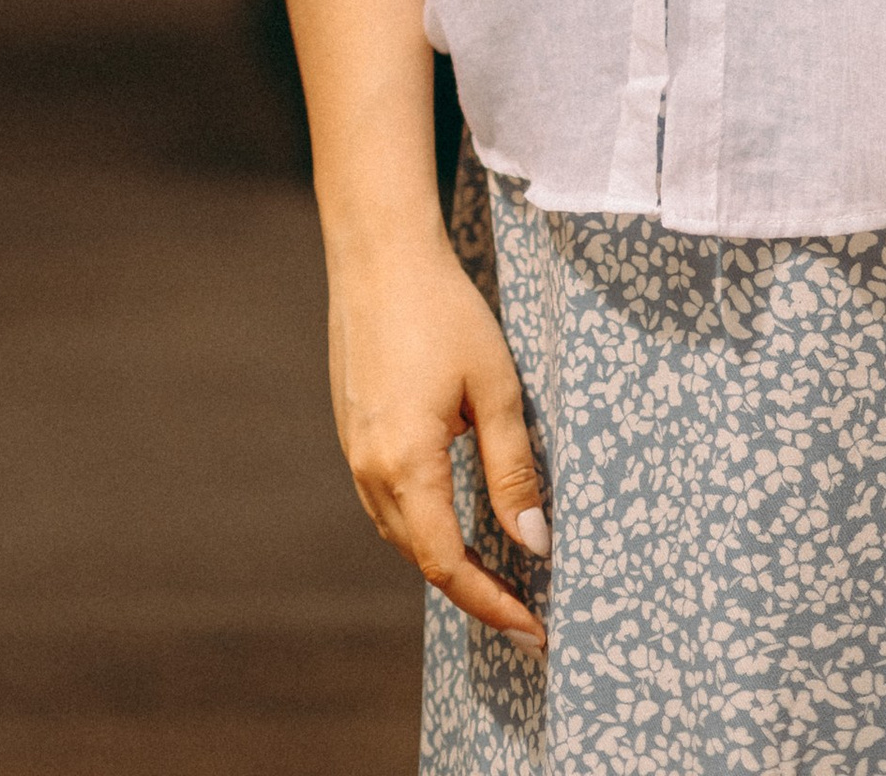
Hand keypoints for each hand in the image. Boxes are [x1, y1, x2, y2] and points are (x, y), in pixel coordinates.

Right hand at [326, 228, 548, 650]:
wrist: (379, 254)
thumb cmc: (444, 312)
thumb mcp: (496, 391)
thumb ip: (513, 474)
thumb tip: (532, 546)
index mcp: (406, 466)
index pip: (448, 565)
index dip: (490, 604)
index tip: (532, 630)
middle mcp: (370, 470)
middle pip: (421, 557)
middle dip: (472, 591)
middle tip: (525, 612)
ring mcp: (354, 452)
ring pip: (401, 532)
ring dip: (444, 560)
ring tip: (495, 576)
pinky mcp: (353, 431)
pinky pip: (386, 500)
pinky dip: (422, 524)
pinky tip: (453, 518)